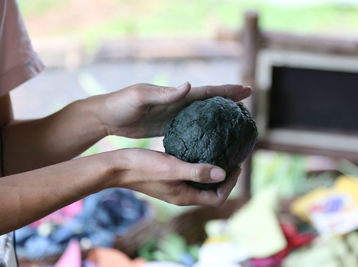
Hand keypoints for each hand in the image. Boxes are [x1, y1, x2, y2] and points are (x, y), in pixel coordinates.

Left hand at [94, 82, 251, 137]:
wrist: (106, 116)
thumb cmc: (121, 104)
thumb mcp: (141, 97)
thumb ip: (164, 93)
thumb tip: (189, 85)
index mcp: (176, 94)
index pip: (207, 91)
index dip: (227, 91)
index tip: (247, 90)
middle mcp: (178, 103)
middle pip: (210, 102)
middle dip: (229, 101)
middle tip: (249, 104)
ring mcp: (174, 115)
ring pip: (203, 116)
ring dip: (220, 116)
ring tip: (236, 121)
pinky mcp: (168, 127)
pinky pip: (192, 129)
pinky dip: (204, 130)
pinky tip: (212, 138)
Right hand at [113, 148, 239, 205]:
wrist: (117, 167)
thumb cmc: (143, 167)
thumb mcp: (172, 167)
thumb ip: (197, 171)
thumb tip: (223, 173)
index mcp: (185, 196)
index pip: (217, 198)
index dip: (231, 185)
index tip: (236, 165)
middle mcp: (181, 195)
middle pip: (211, 192)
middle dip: (225, 178)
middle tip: (233, 158)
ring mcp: (174, 187)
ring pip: (201, 183)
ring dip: (213, 171)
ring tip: (221, 153)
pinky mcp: (168, 178)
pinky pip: (190, 174)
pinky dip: (199, 165)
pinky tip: (199, 149)